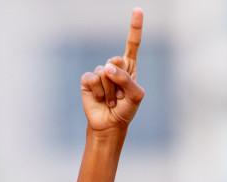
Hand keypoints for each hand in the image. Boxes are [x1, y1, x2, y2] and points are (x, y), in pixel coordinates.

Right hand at [80, 8, 145, 134]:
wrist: (110, 125)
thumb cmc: (125, 110)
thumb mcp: (135, 96)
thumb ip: (126, 80)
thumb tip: (107, 68)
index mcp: (129, 67)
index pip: (132, 44)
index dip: (135, 27)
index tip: (138, 10)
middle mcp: (114, 67)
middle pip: (116, 60)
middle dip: (119, 80)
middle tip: (120, 96)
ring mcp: (100, 73)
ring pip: (105, 73)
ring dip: (110, 92)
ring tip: (111, 101)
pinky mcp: (88, 80)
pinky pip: (94, 79)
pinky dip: (99, 92)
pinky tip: (101, 100)